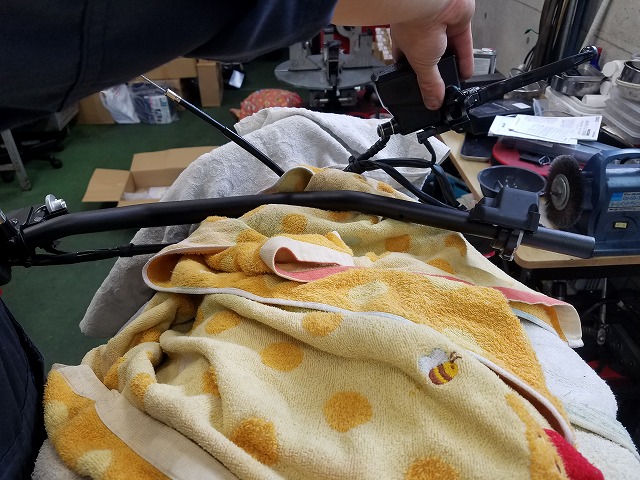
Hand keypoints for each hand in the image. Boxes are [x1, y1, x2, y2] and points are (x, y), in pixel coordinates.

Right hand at [332, 0, 474, 109]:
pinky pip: (464, 45)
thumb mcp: (421, 64)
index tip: (419, 89)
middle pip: (431, 59)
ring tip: (456, 85)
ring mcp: (441, 28)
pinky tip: (467, 73)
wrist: (432, 3)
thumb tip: (432, 102)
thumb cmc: (416, 25)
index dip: (413, 76)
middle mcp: (422, 34)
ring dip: (453, 67)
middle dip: (437, 73)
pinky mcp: (458, 23)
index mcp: (405, 42)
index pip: (408, 63)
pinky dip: (466, 59)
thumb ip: (429, 84)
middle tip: (441, 90)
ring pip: (449, 52)